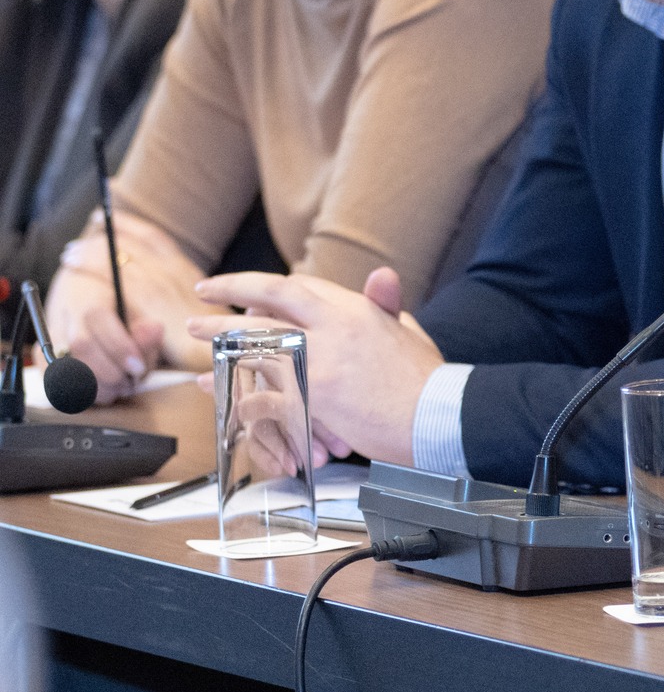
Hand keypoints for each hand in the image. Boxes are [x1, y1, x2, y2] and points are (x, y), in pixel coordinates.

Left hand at [49, 210, 227, 399]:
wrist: (224, 353)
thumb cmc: (215, 340)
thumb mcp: (201, 313)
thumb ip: (180, 301)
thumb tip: (164, 300)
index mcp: (187, 271)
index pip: (156, 238)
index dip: (133, 226)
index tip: (113, 219)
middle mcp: (173, 270)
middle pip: (136, 240)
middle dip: (111, 231)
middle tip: (91, 226)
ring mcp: (160, 282)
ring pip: (118, 254)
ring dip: (92, 249)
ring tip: (72, 251)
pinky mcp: (146, 299)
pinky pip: (110, 274)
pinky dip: (90, 264)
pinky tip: (73, 266)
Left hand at [188, 267, 441, 466]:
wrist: (439, 415)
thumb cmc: (427, 378)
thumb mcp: (408, 329)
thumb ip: (386, 305)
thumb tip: (381, 276)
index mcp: (354, 309)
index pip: (297, 287)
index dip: (263, 285)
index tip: (240, 288)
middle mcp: (332, 328)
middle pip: (266, 306)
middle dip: (226, 301)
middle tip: (201, 303)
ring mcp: (318, 363)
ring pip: (253, 346)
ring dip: (219, 345)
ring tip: (197, 346)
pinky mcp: (311, 399)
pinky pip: (262, 396)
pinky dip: (241, 400)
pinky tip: (226, 399)